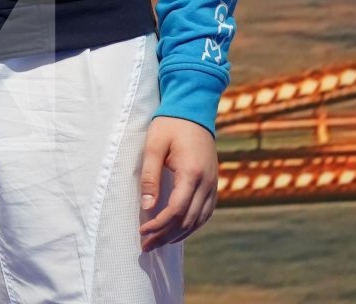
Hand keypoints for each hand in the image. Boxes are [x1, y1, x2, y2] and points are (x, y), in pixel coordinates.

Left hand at [138, 116, 217, 250]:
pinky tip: (178, 231)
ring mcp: (213, 184)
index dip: (159, 226)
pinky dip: (191, 226)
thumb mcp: (154, 146)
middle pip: (187, 221)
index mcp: (192, 173)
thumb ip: (150, 176)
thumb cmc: (170, 125)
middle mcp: (206, 183)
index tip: (142, 233)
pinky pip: (205, 213)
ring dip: (178, 235)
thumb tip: (147, 207)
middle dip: (165, 236)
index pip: (176, 210)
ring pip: (198, 221)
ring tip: (159, 243)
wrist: (194, 109)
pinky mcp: (213, 183)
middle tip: (146, 246)